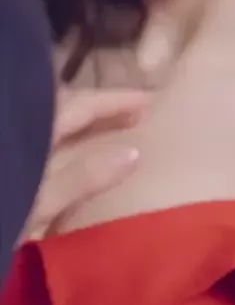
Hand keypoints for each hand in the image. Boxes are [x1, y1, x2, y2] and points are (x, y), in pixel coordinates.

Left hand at [21, 88, 147, 241]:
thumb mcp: (39, 203)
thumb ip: (84, 177)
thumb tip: (134, 152)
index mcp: (36, 129)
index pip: (82, 104)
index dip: (116, 101)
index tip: (150, 102)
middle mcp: (20, 128)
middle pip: (64, 105)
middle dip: (99, 107)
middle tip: (132, 116)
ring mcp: (13, 144)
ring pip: (47, 119)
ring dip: (77, 120)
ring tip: (104, 128)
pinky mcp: (13, 164)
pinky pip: (35, 138)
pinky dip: (58, 138)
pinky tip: (65, 150)